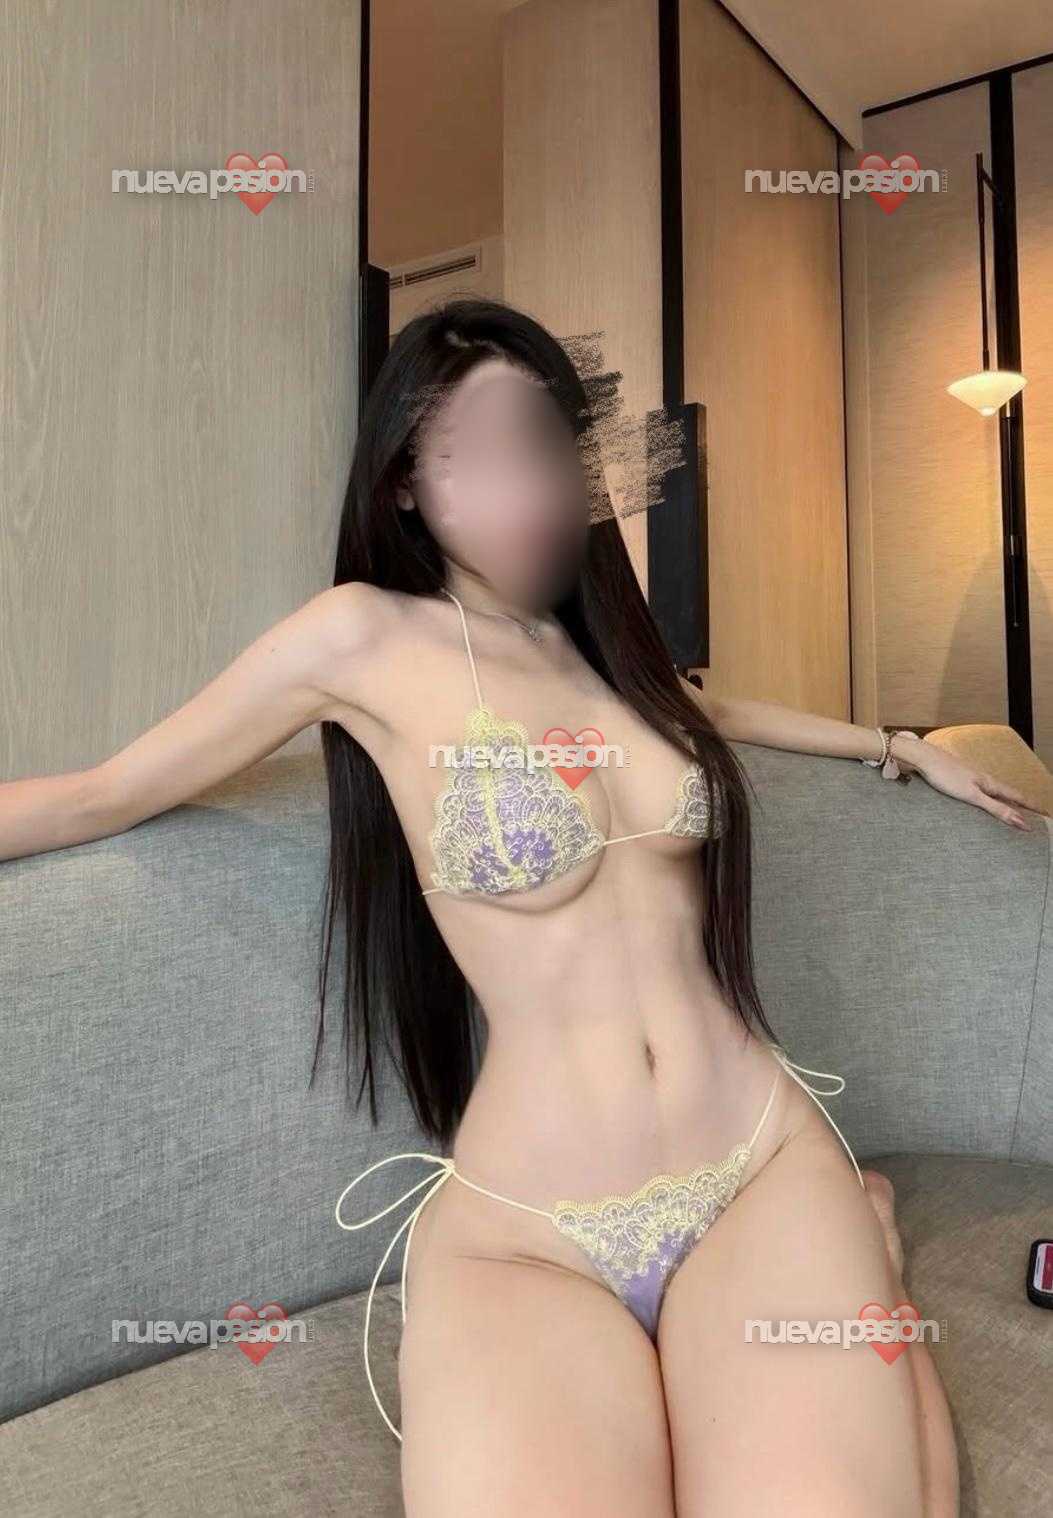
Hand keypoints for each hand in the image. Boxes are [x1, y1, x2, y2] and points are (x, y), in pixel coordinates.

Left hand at [902, 737, 1046, 830]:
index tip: (1046, 814)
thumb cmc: (945, 776)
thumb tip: (1022, 821)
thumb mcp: (972, 796)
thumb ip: (996, 808)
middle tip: (1036, 813)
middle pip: (1009, 794)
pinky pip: (983, 790)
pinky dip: (992, 797)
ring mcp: (972, 777)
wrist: (923, 758)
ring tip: (1016, 808)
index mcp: (990, 784)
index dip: (1032, 807)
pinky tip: (986, 798)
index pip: (1018, 797)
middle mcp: (984, 779)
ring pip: (996, 791)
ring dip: (1008, 800)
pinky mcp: (961, 778)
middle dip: (1024, 804)